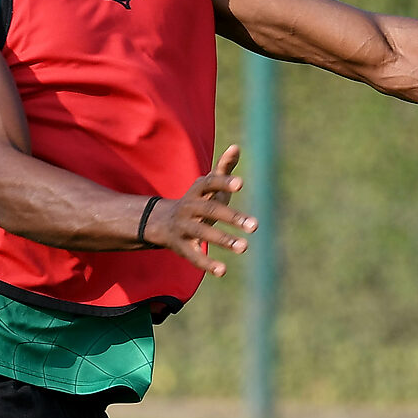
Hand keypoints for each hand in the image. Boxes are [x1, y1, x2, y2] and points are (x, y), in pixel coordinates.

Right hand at [142, 144, 257, 276]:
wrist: (163, 222)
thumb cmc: (197, 201)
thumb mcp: (208, 186)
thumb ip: (223, 169)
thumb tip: (236, 147)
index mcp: (197, 190)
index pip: (210, 183)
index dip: (224, 183)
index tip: (241, 184)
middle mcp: (189, 207)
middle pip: (210, 210)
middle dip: (232, 218)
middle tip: (255, 226)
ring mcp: (184, 227)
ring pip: (203, 233)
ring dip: (223, 240)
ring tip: (244, 247)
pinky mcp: (181, 247)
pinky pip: (193, 256)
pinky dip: (207, 264)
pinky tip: (223, 270)